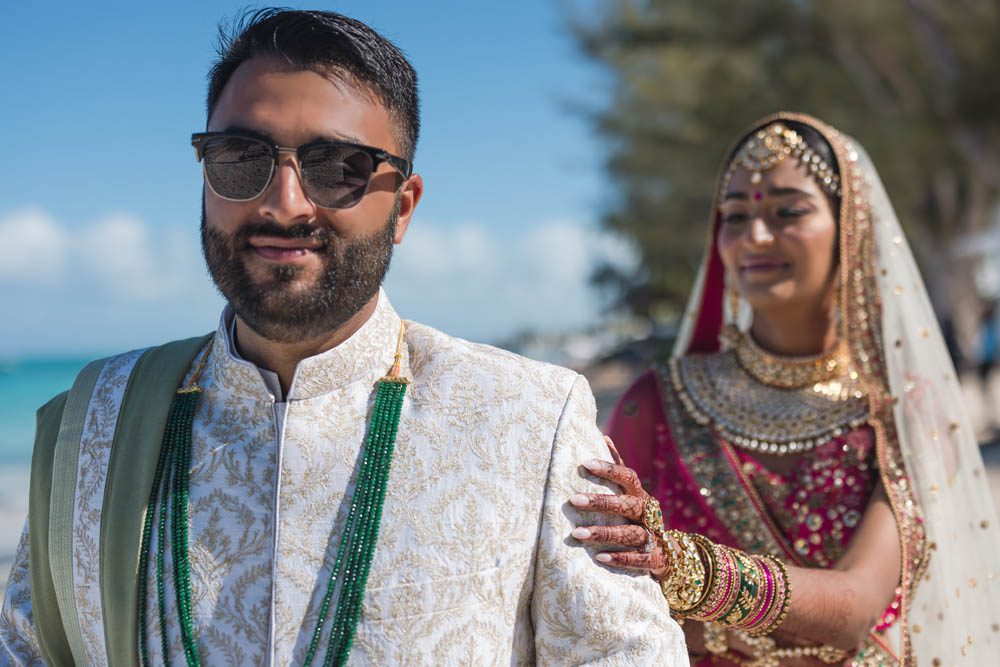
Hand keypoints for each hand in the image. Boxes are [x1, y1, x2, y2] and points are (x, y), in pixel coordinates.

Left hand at [570, 436, 669, 577]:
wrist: (673, 552)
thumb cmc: (640, 516)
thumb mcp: (632, 493)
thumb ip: (618, 469)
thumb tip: (603, 437)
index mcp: (640, 495)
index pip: (627, 477)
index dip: (608, 469)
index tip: (585, 463)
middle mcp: (648, 513)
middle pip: (627, 505)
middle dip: (601, 502)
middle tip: (573, 499)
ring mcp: (653, 536)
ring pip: (630, 533)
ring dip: (604, 533)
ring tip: (577, 533)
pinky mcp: (656, 559)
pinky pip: (640, 559)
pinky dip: (621, 559)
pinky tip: (599, 559)